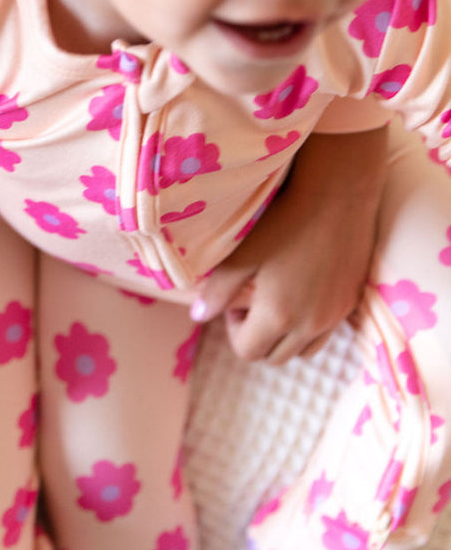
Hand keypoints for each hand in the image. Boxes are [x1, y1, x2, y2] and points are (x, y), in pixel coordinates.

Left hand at [192, 127, 386, 362]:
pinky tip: (302, 291)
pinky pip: (326, 332)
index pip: (248, 351)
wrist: (338, 193)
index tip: (234, 300)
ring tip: (278, 298)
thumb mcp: (243, 253)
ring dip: (285, 336)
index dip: (233, 330)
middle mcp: (311, 324)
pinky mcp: (352, 302)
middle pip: (275, 356)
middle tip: (252, 300)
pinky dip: (309, 326)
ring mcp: (335, 315)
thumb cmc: (284, 218)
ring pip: (303, 350)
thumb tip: (198, 316)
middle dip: (257, 336)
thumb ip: (218, 290)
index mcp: (279, 316)